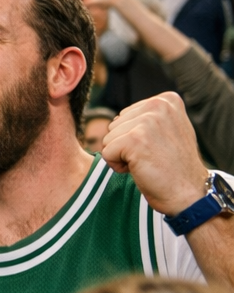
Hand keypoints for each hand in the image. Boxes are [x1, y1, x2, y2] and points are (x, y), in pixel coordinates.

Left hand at [100, 92, 207, 214]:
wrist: (187, 192)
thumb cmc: (173, 166)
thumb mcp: (167, 130)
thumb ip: (148, 118)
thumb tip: (119, 117)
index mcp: (166, 100)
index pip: (124, 116)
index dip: (134, 137)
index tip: (157, 147)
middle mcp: (158, 105)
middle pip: (113, 126)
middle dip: (125, 146)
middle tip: (152, 156)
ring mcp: (148, 121)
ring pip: (108, 139)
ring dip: (122, 156)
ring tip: (148, 162)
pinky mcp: (135, 139)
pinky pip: (106, 153)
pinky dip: (118, 167)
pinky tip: (140, 169)